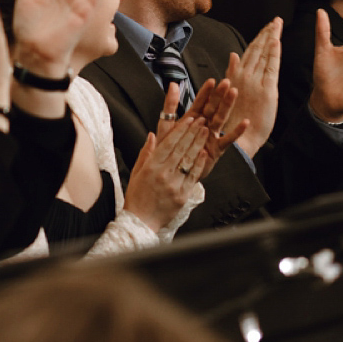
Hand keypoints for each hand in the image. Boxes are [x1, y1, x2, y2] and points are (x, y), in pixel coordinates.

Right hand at [126, 78, 247, 230]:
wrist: (140, 222)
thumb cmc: (136, 196)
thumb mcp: (136, 172)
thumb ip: (146, 153)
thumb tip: (152, 135)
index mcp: (151, 167)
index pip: (169, 143)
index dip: (180, 130)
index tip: (189, 119)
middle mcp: (163, 174)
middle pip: (181, 149)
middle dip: (192, 132)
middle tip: (201, 120)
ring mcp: (174, 185)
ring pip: (189, 160)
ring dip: (198, 144)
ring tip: (206, 131)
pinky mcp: (182, 195)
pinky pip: (193, 176)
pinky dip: (199, 163)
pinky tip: (205, 153)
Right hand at [212, 17, 279, 156]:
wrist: (239, 138)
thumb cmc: (232, 119)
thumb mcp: (229, 92)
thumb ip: (232, 71)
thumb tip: (233, 54)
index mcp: (236, 76)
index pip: (249, 51)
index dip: (259, 38)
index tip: (266, 27)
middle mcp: (244, 75)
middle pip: (257, 49)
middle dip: (267, 33)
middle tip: (276, 21)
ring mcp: (255, 82)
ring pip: (264, 54)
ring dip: (271, 37)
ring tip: (278, 25)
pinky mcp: (267, 90)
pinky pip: (271, 67)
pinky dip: (273, 53)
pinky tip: (276, 41)